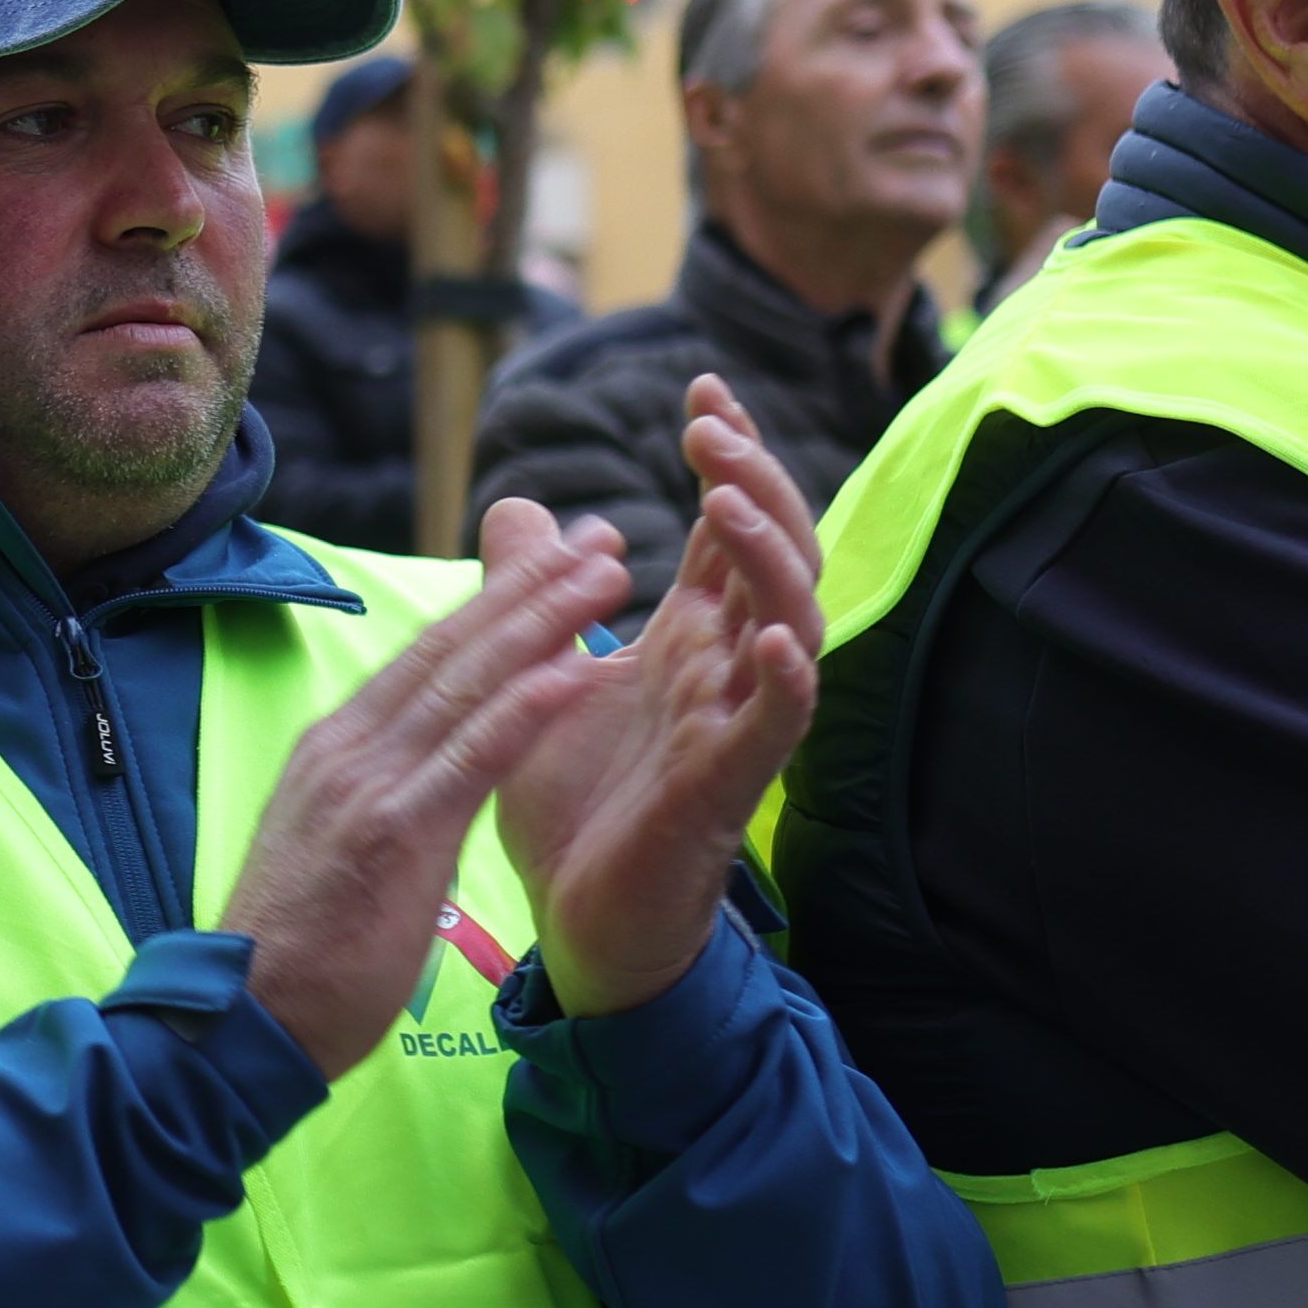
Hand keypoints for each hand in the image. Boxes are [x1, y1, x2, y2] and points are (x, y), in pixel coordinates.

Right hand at [217, 509, 628, 1078]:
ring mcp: (367, 784)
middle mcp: (349, 748)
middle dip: (530, 586)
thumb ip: (388, 797)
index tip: (555, 561)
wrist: (243, 1020)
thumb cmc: (299, 951)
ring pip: (468, 684)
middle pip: (452, 648)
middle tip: (598, 536)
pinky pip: (471, 757)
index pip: (425, 659)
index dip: (495, 604)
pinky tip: (577, 668)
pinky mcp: (392, 832)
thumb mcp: (339, 849)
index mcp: (337, 749)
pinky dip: (525, 707)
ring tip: (606, 575)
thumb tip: (436, 776)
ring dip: (543, 623)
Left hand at [485, 379, 827, 1020]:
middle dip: (753, 485)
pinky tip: (774, 639)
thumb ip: (534, 591)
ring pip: (788, 624)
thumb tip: (518, 507)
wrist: (578, 919)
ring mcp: (735, 724)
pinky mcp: (728, 788)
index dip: (729, 458)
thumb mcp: (539, 673)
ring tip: (726, 503)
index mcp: (688, 636)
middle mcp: (725, 668)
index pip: (725, 529)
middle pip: (772, 556)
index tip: (702, 388)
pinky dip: (784, 681)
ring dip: (767, 560)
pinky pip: (776, 727)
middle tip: (710, 427)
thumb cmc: (578, 800)